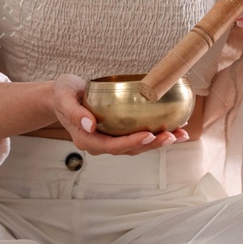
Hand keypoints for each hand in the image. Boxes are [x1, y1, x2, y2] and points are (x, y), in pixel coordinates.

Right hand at [46, 74, 188, 155]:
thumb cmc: (63, 94)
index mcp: (87, 139)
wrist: (62, 95)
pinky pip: (139, 136)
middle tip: (172, 136)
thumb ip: (74, 112)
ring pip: (138, 145)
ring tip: (180, 134)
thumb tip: (89, 125)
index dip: (132, 143)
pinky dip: (157, 133)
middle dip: (153, 144)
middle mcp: (101, 143)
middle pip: (130, 149)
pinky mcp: (119, 132)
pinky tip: (174, 127)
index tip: (148, 135)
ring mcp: (111, 139)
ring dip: (160, 142)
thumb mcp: (64, 98)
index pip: (112, 146)